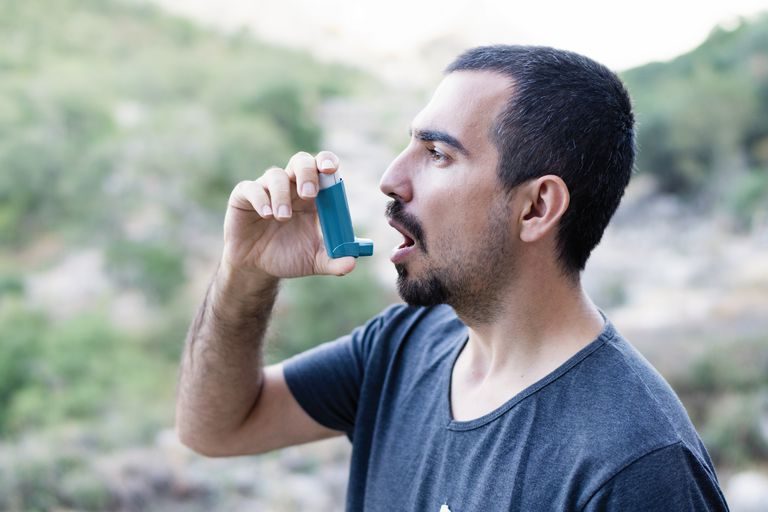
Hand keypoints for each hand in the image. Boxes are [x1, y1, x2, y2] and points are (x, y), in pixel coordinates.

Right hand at [221, 151, 356, 278]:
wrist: (258, 268)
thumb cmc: (290, 257)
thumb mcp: (315, 261)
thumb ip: (334, 261)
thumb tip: (351, 264)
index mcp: (313, 196)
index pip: (322, 168)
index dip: (327, 162)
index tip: (331, 170)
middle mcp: (291, 186)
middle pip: (301, 162)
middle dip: (307, 173)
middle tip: (309, 194)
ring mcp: (267, 189)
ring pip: (276, 175)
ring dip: (282, 194)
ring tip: (283, 217)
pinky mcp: (244, 197)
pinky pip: (251, 188)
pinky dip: (260, 199)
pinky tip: (267, 215)